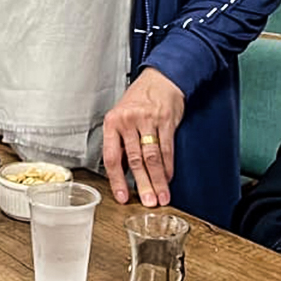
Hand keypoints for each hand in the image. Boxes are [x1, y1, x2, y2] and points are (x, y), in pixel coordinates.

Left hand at [101, 69, 184, 207]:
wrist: (160, 79)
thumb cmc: (139, 99)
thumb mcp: (121, 117)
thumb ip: (120, 144)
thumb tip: (121, 173)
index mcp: (112, 122)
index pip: (112, 157)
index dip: (117, 180)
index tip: (122, 196)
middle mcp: (128, 121)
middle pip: (135, 160)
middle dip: (142, 184)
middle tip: (147, 202)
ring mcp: (148, 120)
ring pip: (152, 157)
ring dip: (158, 180)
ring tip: (161, 196)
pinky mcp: (166, 121)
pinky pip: (167, 149)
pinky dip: (168, 167)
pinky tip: (168, 178)